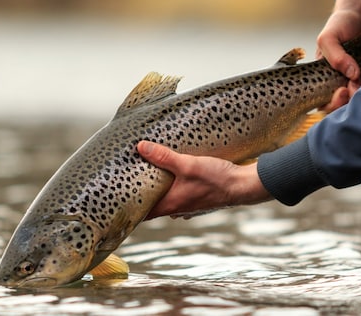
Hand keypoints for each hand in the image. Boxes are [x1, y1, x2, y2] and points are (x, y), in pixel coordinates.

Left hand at [137, 141, 272, 219]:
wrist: (243, 186)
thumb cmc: (216, 179)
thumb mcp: (188, 164)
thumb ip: (164, 156)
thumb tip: (140, 147)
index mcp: (170, 205)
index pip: (142, 213)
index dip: (129, 207)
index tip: (116, 199)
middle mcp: (177, 209)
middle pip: (153, 206)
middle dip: (142, 195)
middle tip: (130, 181)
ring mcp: (189, 206)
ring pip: (167, 201)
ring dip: (159, 192)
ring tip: (150, 176)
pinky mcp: (199, 199)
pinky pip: (180, 196)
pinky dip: (173, 189)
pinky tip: (175, 176)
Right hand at [316, 0, 360, 111]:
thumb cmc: (340, 26)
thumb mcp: (327, 37)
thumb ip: (334, 56)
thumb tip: (352, 74)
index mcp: (324, 79)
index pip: (324, 102)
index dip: (332, 104)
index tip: (342, 92)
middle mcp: (340, 84)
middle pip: (342, 106)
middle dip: (349, 102)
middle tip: (354, 88)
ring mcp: (358, 82)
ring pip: (359, 101)